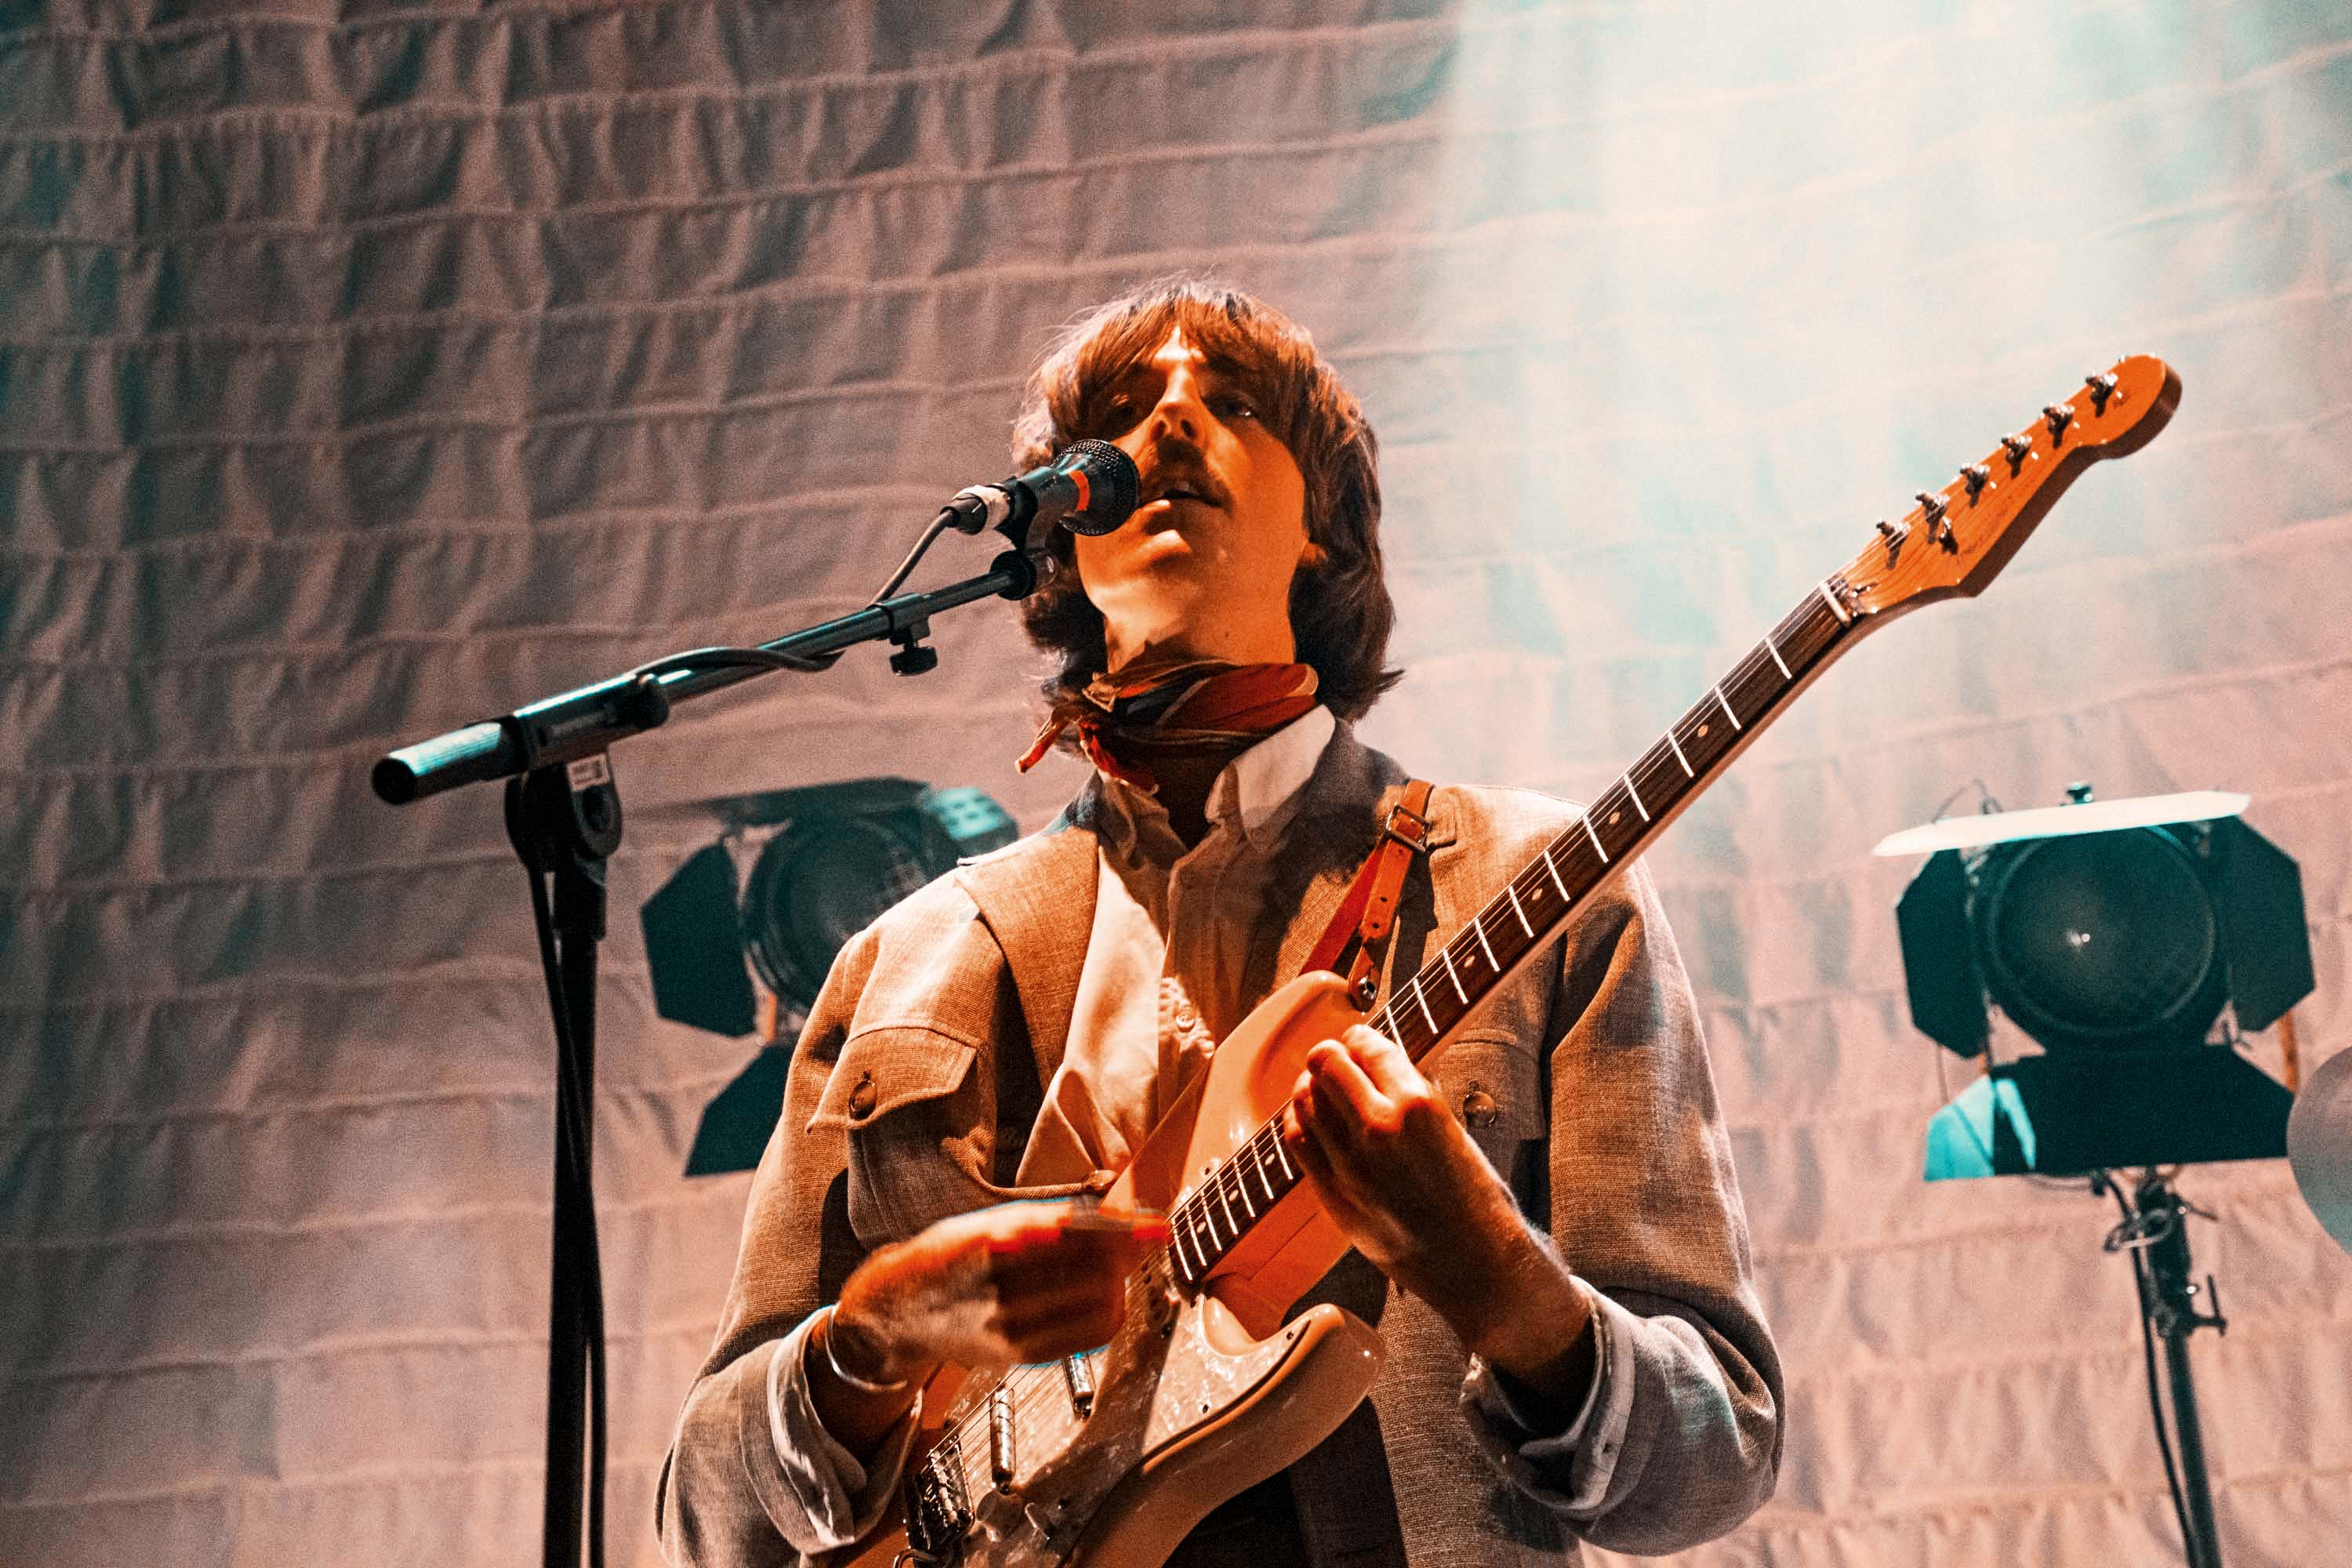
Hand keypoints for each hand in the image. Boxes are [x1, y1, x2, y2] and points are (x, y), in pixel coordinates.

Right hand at [829, 1198, 1169, 1388]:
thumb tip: (1106, 1215)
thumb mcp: (986, 1223)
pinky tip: (1106, 1299)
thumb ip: (1043, 1219)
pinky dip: (1106, 1315)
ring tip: (1119, 1269)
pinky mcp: (1018, 1354)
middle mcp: (1002, 1286)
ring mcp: (1010, 1324)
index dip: (1123, 1232)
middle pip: (1093, 1271)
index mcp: (993, 1241)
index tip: (1154, 1227)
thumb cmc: (947, 1258)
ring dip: (1120, 1285)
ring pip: (1095, 1306)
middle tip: (1141, 1241)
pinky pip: (1084, 1339)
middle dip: (1127, 1255)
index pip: (1075, 1235)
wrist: (900, 1313)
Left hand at [1282, 1025, 1595, 1401]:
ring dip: (1310, 1086)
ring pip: (1304, 1100)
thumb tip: (1380, 1070)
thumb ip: (1412, 1098)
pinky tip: (1308, 1120)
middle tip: (1334, 1058)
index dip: (1359, 1039)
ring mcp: (1350, 1164)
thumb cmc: (1477, 1200)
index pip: (1368, 1048)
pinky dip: (1298, 1122)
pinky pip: (1297, 1142)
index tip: (1358, 1040)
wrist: (1476, 1266)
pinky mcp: (1334, 1195)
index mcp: (1418, 1106)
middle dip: (1329, 1055)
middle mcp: (1379, 1129)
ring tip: (1320, 1087)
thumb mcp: (1453, 1130)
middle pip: (1326, 1064)